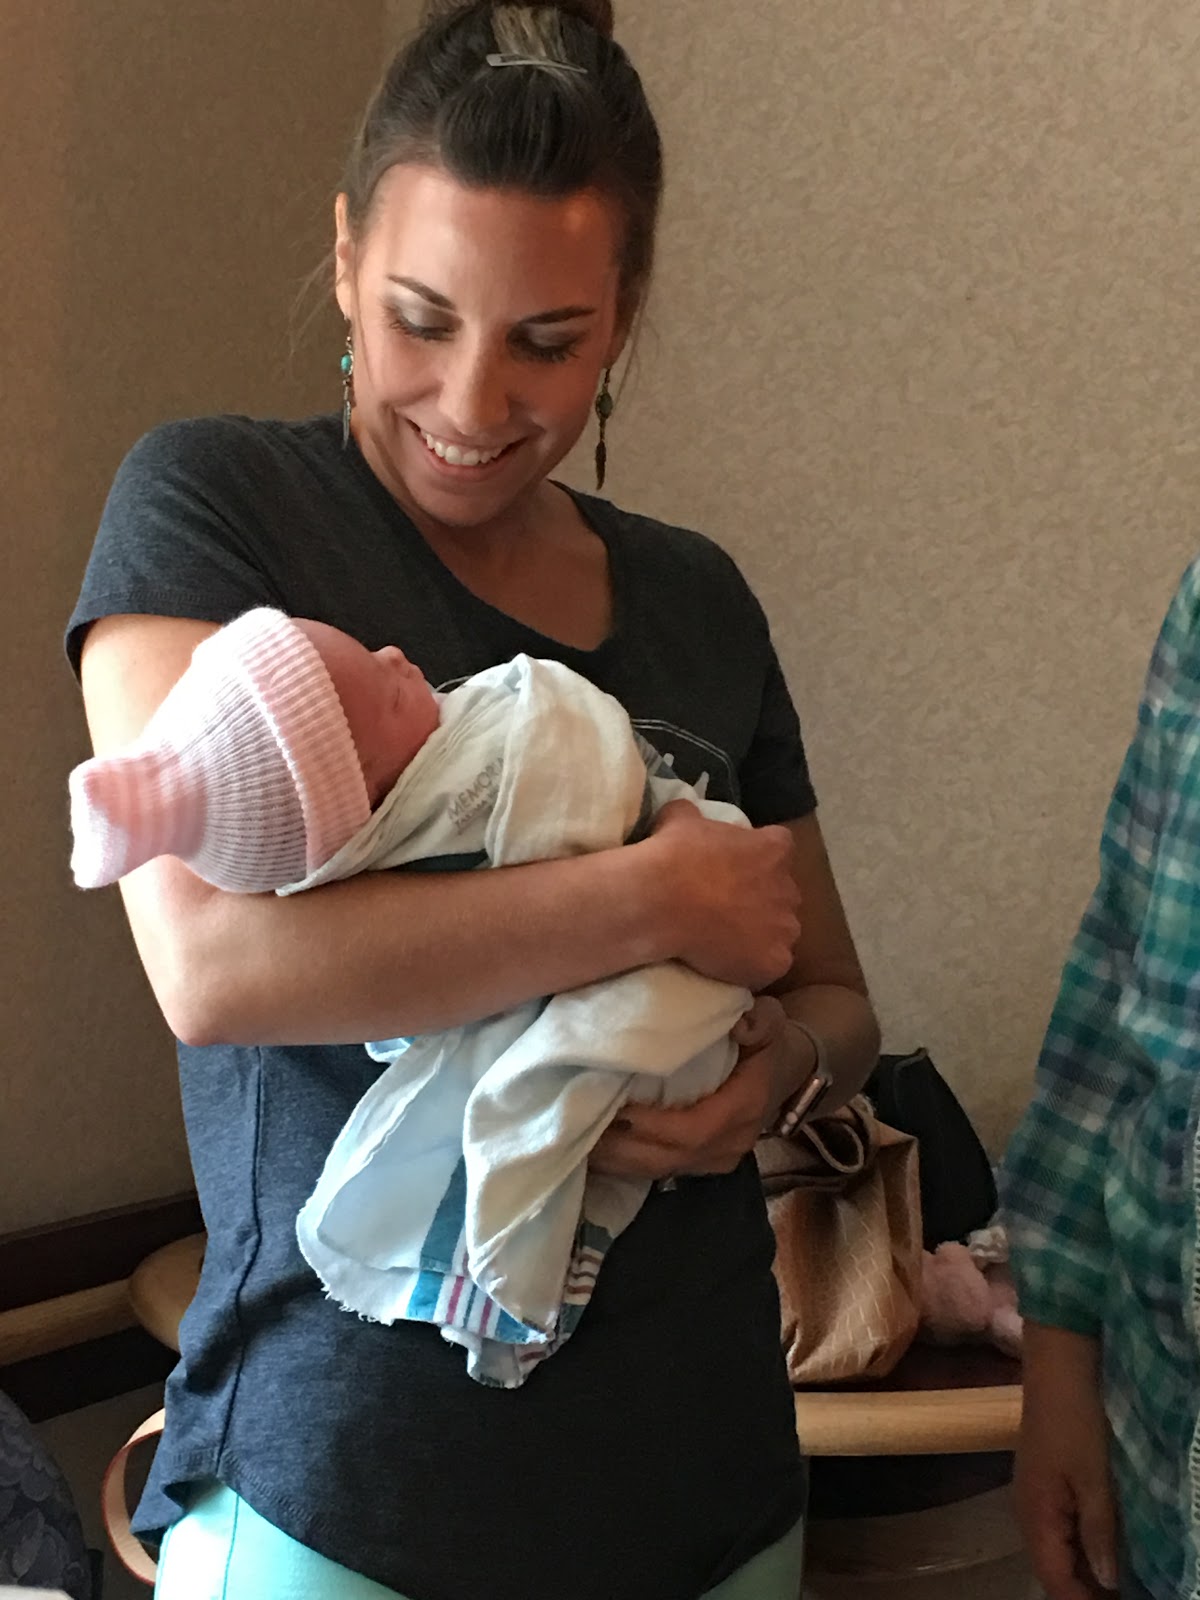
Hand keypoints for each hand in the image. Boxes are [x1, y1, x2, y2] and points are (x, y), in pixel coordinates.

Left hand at [590, 997, 796, 1180]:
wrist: (779, 1072)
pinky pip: (658, 1171)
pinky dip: (624, 1162)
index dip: (653, 1126)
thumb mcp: (769, 1020)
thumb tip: (739, 1024)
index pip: (694, 1130)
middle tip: (581, 1124)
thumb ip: (760, 1021)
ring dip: (617, 1159)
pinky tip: (594, 1150)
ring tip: (579, 1138)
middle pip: (669, 1156)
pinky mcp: (699, 1166)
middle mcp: (731, 1144)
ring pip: (659, 1169)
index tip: (617, 1110)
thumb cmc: (762, 1041)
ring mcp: (716, 1161)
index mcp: (745, 1107)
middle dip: (623, 1146)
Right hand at [645, 801, 800, 989]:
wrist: (662, 900)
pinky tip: (730, 964)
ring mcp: (785, 927)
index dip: (759, 860)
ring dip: (762, 934)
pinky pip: (771, 964)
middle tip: (727, 908)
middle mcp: (788, 887)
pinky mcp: (776, 960)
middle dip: (763, 900)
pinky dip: (755, 965)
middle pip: (783, 894)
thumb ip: (692, 814)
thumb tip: (685, 811)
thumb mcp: (679, 818)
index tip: (737, 869)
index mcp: (773, 849)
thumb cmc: (674, 855)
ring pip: (781, 931)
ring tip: (727, 941)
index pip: (779, 848)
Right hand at [1016, 1325, 1119, 1598]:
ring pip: (1057, 1547)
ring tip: (1122, 1581)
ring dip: (1085, 1568)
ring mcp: (1035, 1492)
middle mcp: (1028, 1510)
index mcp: (1035, 1515)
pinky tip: (1107, 1545)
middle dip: (1084, 1590)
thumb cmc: (1076, 1420)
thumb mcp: (1094, 1478)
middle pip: (1053, 1567)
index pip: (1054, 1579)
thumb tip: (1108, 1581)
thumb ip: (1098, 1532)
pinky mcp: (1045, 1478)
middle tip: (1128, 1595)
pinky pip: (1060, 1526)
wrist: (1058, 1363)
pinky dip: (1082, 1544)